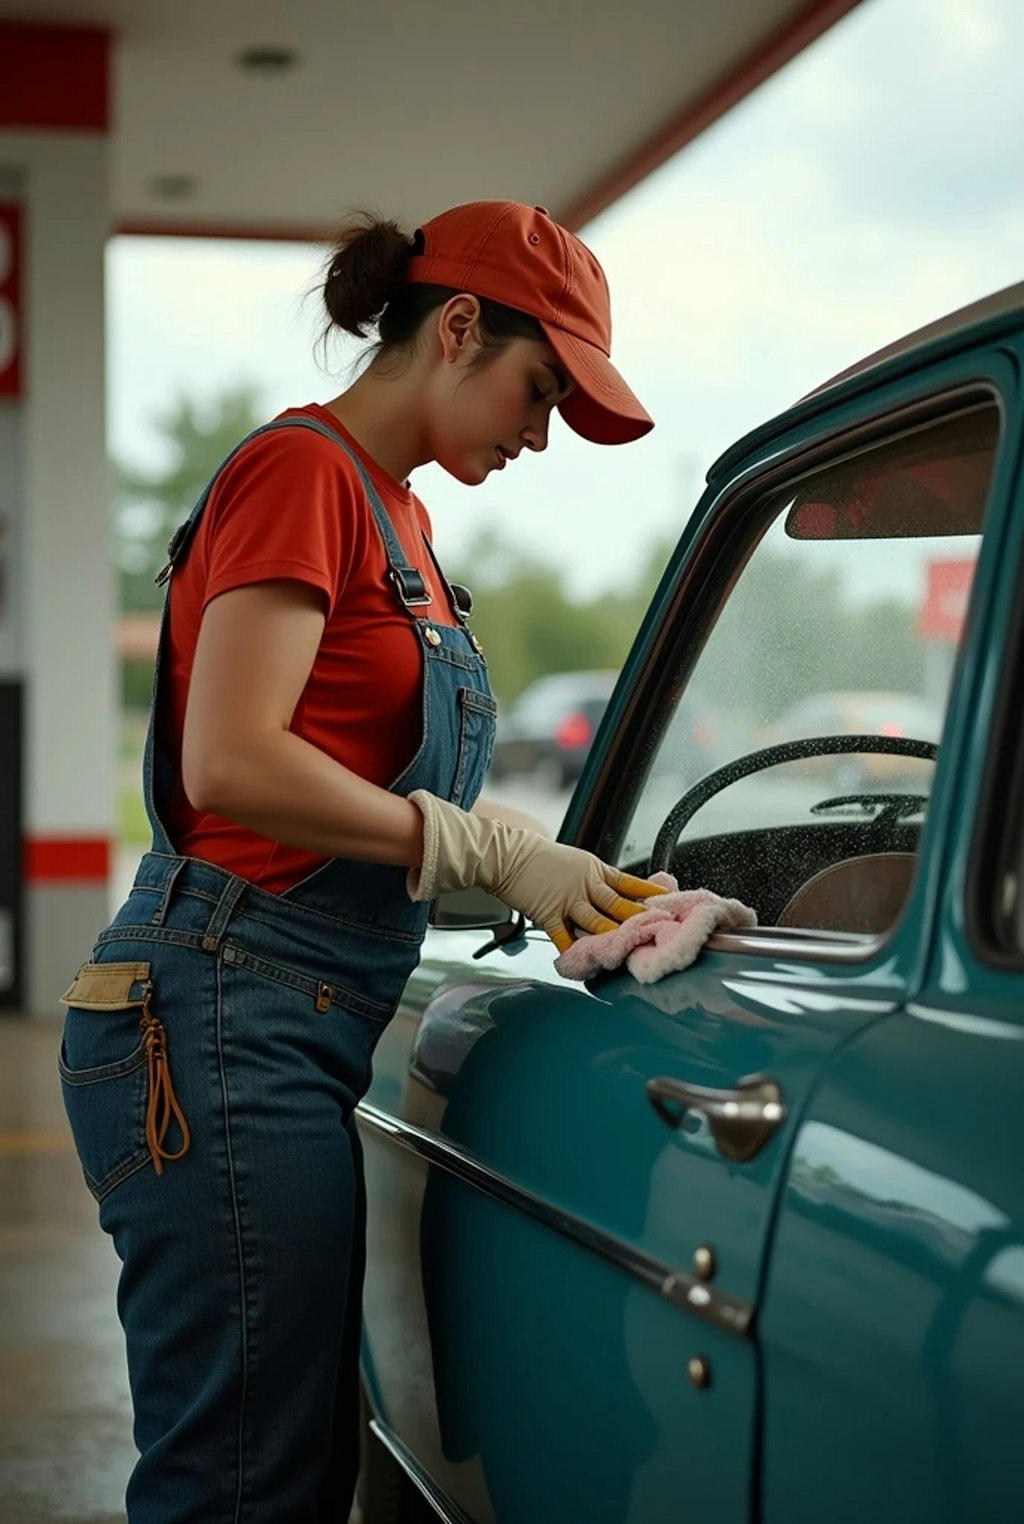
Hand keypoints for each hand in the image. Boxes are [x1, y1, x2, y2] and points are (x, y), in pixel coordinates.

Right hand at [408, 791, 664, 951]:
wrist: (506, 853)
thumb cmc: (537, 857)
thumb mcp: (574, 861)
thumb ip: (594, 879)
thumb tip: (616, 894)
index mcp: (594, 869)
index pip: (628, 883)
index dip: (649, 893)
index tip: (668, 903)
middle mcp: (585, 885)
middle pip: (619, 906)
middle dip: (641, 920)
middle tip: (661, 930)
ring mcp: (567, 900)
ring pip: (598, 923)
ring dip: (615, 938)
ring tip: (633, 950)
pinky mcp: (548, 913)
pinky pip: (564, 936)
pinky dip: (573, 951)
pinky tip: (584, 963)